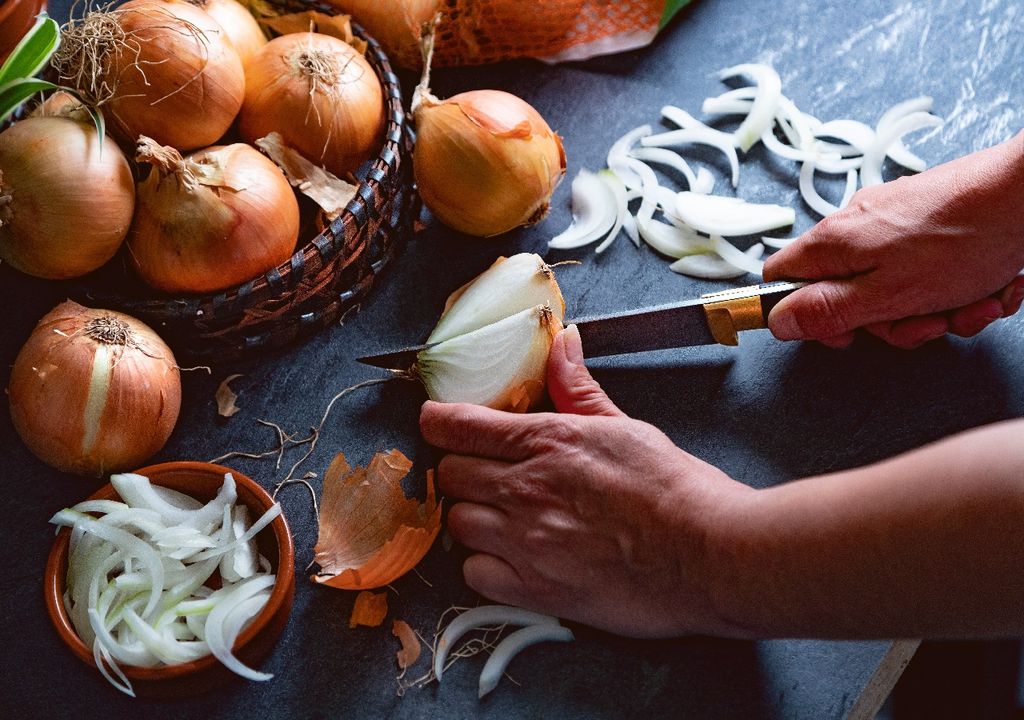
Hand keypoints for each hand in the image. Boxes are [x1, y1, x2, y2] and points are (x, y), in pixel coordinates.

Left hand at [419, 326, 750, 637]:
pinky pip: (473, 574)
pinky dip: (484, 565)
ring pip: (456, 523)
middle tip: (486, 473)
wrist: (710, 555)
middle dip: (460, 470)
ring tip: (504, 516)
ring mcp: (527, 542)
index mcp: (549, 441)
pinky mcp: (535, 589)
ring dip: (473, 516)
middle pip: (449, 474)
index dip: (438, 421)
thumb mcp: (625, 426)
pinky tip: (513, 557)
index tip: (436, 422)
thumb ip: (578, 388)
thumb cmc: (676, 491)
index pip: (458, 426)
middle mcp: (527, 489)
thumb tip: (561, 341)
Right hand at [763, 131, 1023, 348]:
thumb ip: (827, 311)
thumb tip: (778, 322)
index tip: (843, 332)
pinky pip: (927, 271)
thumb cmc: (961, 239)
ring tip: (971, 304)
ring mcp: (894, 222)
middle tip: (925, 323)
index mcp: (833, 242)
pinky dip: (958, 288)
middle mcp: (856, 226)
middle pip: (847, 292)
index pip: (781, 278)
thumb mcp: (885, 295)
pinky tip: (987, 288)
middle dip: (892, 321)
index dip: (803, 314)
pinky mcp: (929, 221)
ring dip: (936, 309)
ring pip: (894, 287)